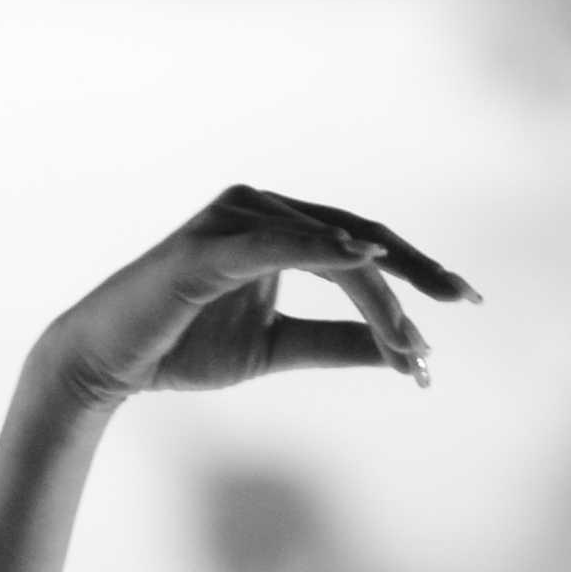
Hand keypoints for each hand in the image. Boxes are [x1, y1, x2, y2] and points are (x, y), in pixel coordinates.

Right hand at [31, 182, 474, 411]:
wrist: (107, 364)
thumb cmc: (182, 349)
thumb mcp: (276, 349)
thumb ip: (337, 343)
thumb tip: (402, 350)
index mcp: (279, 228)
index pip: (362, 247)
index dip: (414, 276)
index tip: (461, 308)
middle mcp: (261, 208)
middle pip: (359, 236)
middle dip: (415, 271)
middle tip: (463, 300)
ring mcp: (234, 217)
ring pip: (328, 248)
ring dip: (376, 293)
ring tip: (411, 337)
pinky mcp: (209, 242)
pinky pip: (277, 243)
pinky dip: (321, 249)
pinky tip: (363, 263)